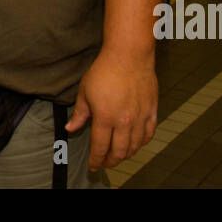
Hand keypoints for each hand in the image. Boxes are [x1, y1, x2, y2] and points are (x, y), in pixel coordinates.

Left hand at [65, 48, 157, 171]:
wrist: (129, 55)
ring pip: (134, 146)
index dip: (96, 160)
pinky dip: (141, 143)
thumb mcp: (85, 91)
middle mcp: (124, 121)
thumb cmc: (105, 70)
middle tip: (104, 163)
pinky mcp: (151, 111)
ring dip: (125, 154)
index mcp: (105, 117)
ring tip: (118, 155)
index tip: (93, 166)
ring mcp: (139, 117)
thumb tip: (70, 128)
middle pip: (118, 152)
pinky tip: (135, 143)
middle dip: (110, 161)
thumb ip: (79, 113)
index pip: (100, 147)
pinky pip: (148, 135)